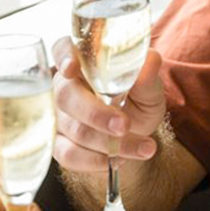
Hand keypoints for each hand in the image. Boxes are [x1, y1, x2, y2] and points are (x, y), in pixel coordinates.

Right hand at [51, 38, 165, 172]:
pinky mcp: (59, 144)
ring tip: (144, 147)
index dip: (63, 57)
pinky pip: (69, 155)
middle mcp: (64, 86)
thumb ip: (147, 75)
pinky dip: (95, 161)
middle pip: (66, 96)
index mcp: (83, 62)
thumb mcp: (148, 88)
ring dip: (110, 143)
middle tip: (124, 125)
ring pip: (75, 129)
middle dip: (96, 114)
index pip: (62, 49)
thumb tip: (150, 60)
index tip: (72, 68)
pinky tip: (117, 160)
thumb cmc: (138, 99)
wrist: (136, 133)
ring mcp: (58, 116)